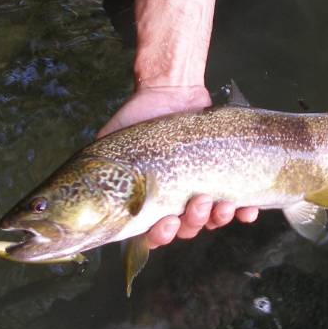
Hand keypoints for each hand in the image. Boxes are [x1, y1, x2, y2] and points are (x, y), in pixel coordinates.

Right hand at [98, 84, 258, 248]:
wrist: (170, 91)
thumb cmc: (138, 119)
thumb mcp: (111, 145)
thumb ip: (97, 172)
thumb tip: (79, 196)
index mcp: (150, 202)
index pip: (154, 235)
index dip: (162, 237)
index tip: (167, 224)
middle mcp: (176, 202)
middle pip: (187, 230)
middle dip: (194, 222)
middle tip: (198, 203)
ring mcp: (202, 191)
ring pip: (212, 220)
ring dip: (218, 218)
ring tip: (223, 205)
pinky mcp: (226, 178)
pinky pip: (238, 204)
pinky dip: (245, 212)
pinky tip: (248, 210)